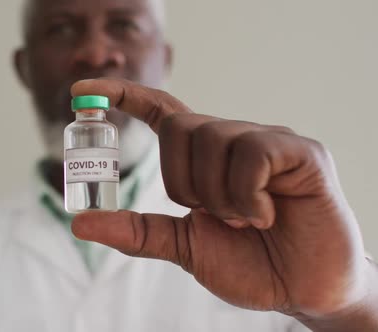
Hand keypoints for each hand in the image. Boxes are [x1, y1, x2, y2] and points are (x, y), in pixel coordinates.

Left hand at [70, 78, 377, 329]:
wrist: (302, 291)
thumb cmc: (248, 264)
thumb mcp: (183, 246)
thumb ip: (137, 231)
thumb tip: (81, 222)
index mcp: (202, 158)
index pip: (159, 110)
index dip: (121, 95)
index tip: (82, 88)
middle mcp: (232, 139)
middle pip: (178, 127)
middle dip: (185, 183)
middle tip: (218, 218)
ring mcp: (267, 140)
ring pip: (212, 138)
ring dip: (220, 196)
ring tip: (248, 221)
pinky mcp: (300, 151)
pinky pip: (252, 152)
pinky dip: (248, 194)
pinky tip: (268, 215)